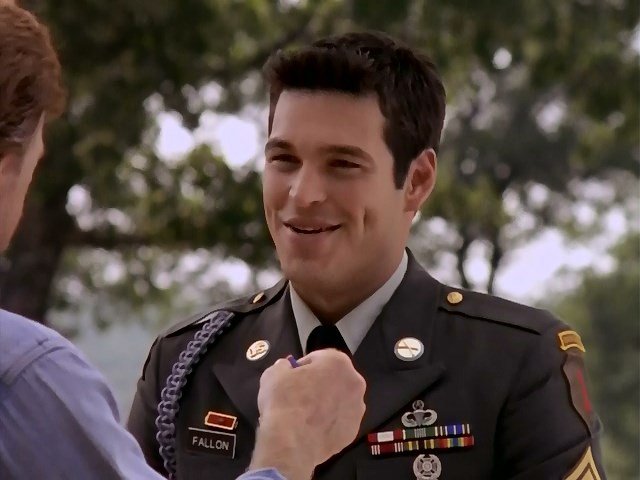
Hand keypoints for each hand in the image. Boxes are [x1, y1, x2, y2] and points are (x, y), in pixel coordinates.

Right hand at [249, 349, 365, 479]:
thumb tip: (286, 369)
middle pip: (333, 379)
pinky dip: (328, 423)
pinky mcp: (353, 432)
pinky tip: (311, 429)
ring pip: (339, 401)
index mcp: (338, 362)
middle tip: (299, 395)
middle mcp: (354, 383)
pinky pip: (338, 422)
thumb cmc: (284, 400)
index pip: (319, 358)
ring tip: (305, 415)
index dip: (303, 367)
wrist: (290, 442)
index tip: (292, 377)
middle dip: (318, 384)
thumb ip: (284, 366)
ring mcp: (356, 409)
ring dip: (326, 404)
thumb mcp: (274, 373)